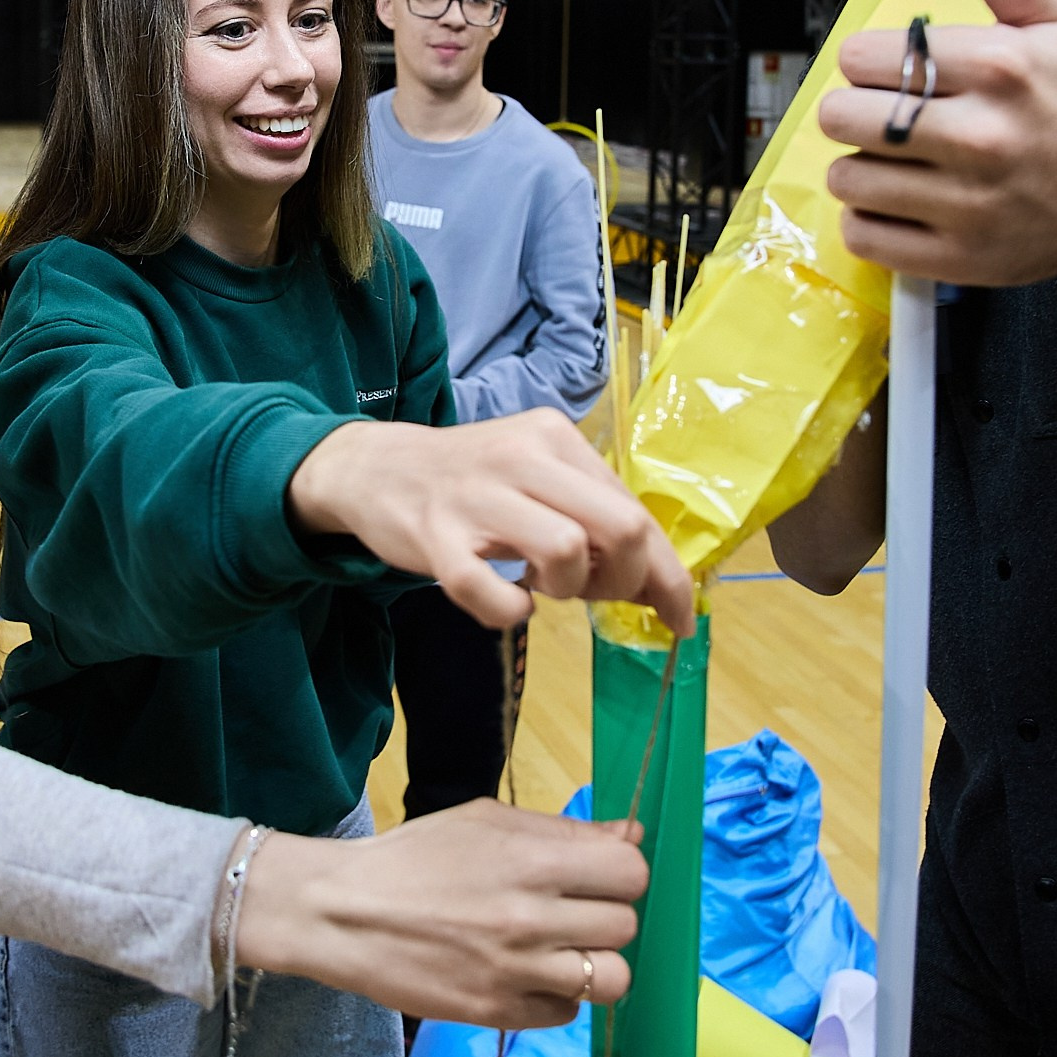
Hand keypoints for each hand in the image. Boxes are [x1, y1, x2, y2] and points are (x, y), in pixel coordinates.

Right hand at [235, 799, 645, 1027]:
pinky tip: (527, 973)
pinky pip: (566, 1014)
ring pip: (610, 981)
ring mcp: (515, 971)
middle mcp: (531, 918)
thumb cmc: (415, 856)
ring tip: (562, 950)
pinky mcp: (496, 1012)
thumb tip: (631, 833)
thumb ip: (563, 831)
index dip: (621, 872)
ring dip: (594, 963)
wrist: (343, 913)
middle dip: (606, 916)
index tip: (598, 875)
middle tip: (573, 912)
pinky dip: (555, 995)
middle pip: (625, 926)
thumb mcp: (486, 821)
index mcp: (531, 860)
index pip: (631, 872)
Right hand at [288, 410, 695, 636]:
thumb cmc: (472, 480)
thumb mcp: (537, 477)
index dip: (668, 575)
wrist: (375, 468)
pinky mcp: (435, 537)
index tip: (680, 617)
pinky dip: (508, 610)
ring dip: (568, 589)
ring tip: (542, 583)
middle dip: (629, 580)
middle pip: (621, 526)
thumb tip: (656, 579)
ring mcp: (477, 497)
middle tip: (598, 594)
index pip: (636, 510)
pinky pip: (488, 591)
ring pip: (566, 552)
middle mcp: (522, 457)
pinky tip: (507, 600)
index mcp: (556, 439)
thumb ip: (592, 515)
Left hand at [814, 0, 1056, 288]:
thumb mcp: (1050, 16)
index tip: (893, 72)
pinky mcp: (956, 258)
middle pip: (843, 116)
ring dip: (860, 166)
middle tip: (886, 116)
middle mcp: (983, 137)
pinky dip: (868, 218)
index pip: (863, 57)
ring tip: (897, 160)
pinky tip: (900, 202)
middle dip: (853, 111)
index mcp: (1000, 67)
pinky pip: (862, 234)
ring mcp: (968, 205)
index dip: (868, 62)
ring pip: (847, 176)